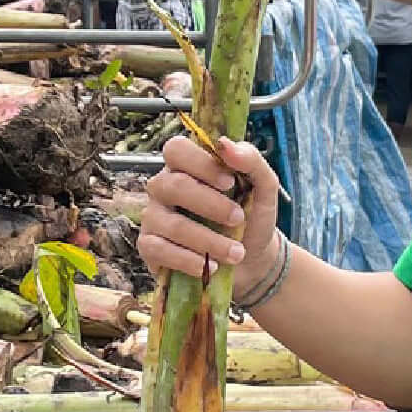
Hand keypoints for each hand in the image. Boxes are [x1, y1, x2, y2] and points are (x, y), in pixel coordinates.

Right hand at [138, 133, 280, 286]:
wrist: (252, 260)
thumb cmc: (251, 217)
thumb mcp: (263, 186)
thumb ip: (250, 160)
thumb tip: (225, 144)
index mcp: (186, 166)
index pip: (177, 150)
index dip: (201, 164)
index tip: (230, 183)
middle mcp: (164, 188)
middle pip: (173, 185)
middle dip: (210, 205)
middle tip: (237, 219)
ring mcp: (153, 217)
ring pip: (172, 224)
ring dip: (209, 240)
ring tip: (236, 253)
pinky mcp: (149, 247)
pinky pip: (159, 250)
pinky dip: (188, 260)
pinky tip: (210, 267)